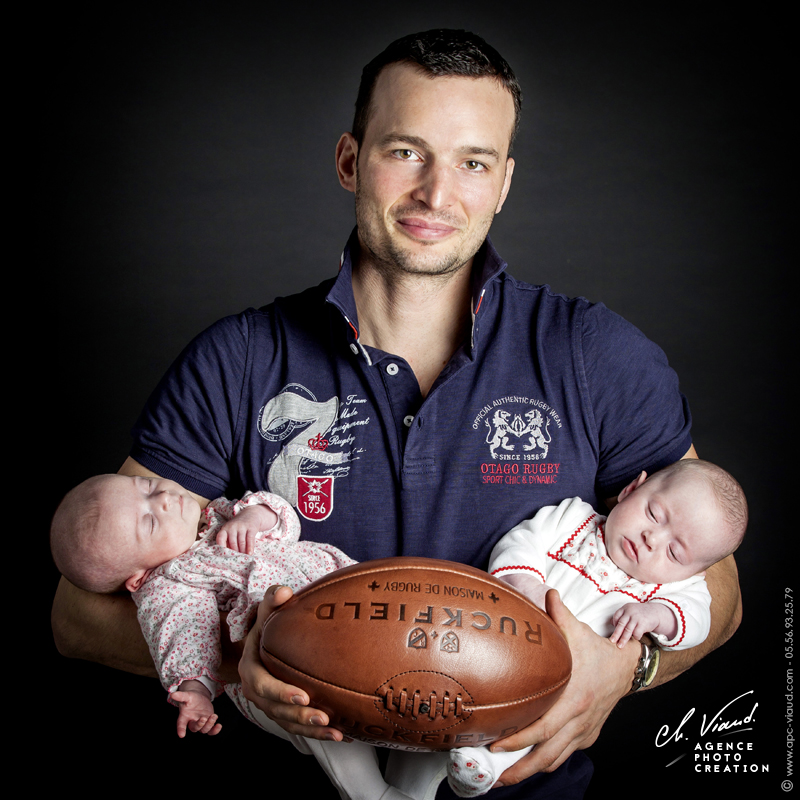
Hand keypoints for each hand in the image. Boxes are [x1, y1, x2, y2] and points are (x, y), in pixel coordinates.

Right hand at [172, 682, 221, 737]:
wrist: (199, 697)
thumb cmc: (191, 698)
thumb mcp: (187, 695)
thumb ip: (181, 696)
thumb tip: (173, 694)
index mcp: (184, 716)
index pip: (181, 724)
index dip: (180, 730)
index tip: (181, 734)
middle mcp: (192, 721)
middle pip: (194, 728)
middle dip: (199, 724)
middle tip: (203, 718)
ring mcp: (201, 722)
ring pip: (203, 730)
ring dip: (209, 725)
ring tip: (213, 716)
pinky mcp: (208, 722)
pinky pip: (211, 730)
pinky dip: (215, 730)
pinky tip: (219, 726)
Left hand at [216, 505, 277, 553]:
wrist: (251, 515)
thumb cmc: (238, 528)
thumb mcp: (231, 532)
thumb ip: (228, 541)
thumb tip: (227, 557)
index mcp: (225, 529)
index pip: (220, 538)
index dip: (221, 547)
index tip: (223, 556)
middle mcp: (232, 527)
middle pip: (232, 542)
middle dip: (234, 552)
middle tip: (236, 561)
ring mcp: (242, 526)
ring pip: (241, 542)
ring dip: (242, 551)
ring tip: (243, 559)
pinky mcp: (251, 527)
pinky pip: (250, 539)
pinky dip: (250, 547)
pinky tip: (250, 554)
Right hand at [238, 585, 344, 740]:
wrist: (265, 640)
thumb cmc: (268, 624)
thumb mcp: (267, 609)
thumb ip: (273, 599)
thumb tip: (283, 592)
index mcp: (250, 668)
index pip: (261, 684)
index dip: (280, 692)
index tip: (303, 695)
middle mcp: (256, 690)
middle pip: (275, 709)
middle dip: (299, 716)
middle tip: (323, 717)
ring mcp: (269, 703)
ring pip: (287, 722)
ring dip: (310, 730)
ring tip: (334, 732)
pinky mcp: (283, 710)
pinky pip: (297, 726)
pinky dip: (316, 733)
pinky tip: (340, 734)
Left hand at [491, 590, 638, 785]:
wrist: (629, 667)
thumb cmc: (598, 649)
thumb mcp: (578, 629)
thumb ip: (558, 612)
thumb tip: (545, 592)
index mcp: (572, 697)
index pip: (541, 727)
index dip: (517, 740)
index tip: (494, 746)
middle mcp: (578, 719)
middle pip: (545, 754)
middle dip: (517, 768)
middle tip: (492, 777)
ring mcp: (584, 731)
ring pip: (554, 760)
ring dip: (529, 772)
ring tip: (504, 779)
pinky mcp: (588, 735)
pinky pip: (565, 754)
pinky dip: (547, 762)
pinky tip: (528, 765)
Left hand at [610, 602, 676, 647]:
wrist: (656, 612)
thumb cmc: (641, 613)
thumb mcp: (630, 610)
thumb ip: (622, 616)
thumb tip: (610, 622)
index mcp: (626, 608)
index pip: (616, 616)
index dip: (614, 623)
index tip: (614, 629)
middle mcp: (630, 612)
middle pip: (621, 624)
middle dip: (616, 634)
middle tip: (612, 641)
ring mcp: (637, 618)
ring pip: (628, 630)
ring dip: (623, 639)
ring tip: (620, 645)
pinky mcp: (643, 623)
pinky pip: (637, 633)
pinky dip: (636, 637)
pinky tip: (636, 637)